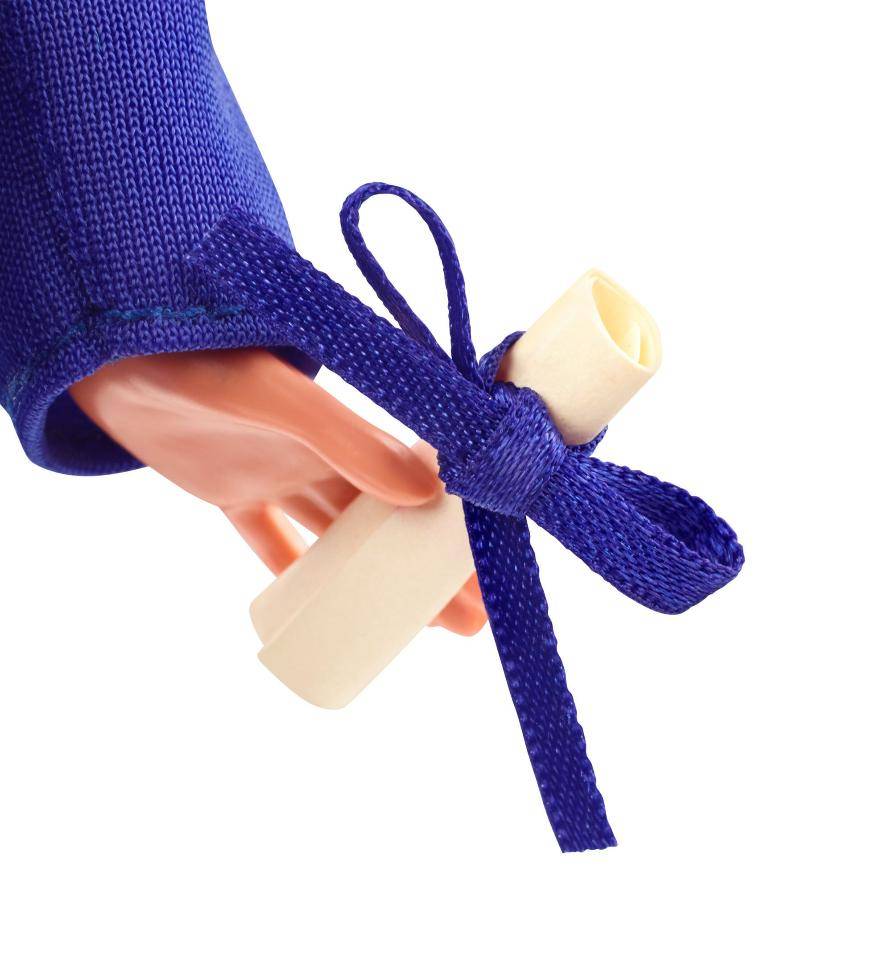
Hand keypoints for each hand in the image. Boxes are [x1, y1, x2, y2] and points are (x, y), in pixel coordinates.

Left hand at [70, 349, 486, 634]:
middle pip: (385, 523)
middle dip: (424, 570)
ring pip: (337, 539)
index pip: (415, 483)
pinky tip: (315, 613)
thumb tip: (423, 492)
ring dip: (373, 581)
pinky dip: (290, 575)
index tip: (487, 568)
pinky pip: (269, 542)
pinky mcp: (230, 493)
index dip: (449, 526)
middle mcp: (318, 454)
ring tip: (418, 626)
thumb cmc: (202, 366)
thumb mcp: (278, 401)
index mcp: (342, 430)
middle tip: (468, 621)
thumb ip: (344, 438)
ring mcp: (275, 475)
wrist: (112, 354)